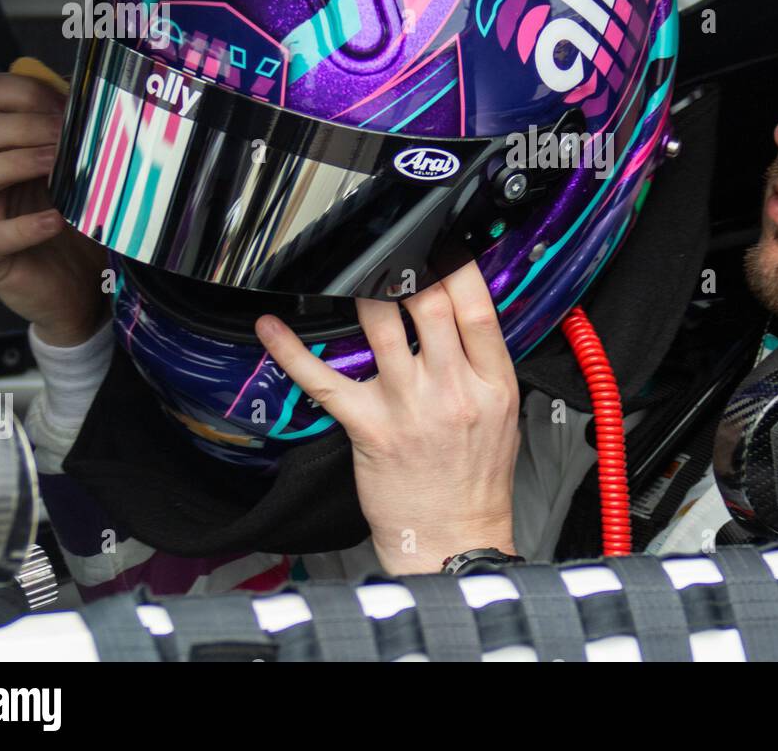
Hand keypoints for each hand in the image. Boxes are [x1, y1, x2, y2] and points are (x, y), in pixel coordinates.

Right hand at [0, 72, 108, 346]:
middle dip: (27, 126)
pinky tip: (55, 221)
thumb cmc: (86, 224)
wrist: (87, 288)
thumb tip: (108, 99)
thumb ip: (90, 138)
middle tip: (69, 137)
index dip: (25, 94)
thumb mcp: (92, 174)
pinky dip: (24, 226)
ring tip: (58, 167)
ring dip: (18, 164)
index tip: (68, 107)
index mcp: (7, 146)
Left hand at [255, 260, 520, 574]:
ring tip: (348, 269)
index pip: (476, 307)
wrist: (455, 536)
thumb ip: (483, 359)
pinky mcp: (369, 426)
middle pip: (429, 305)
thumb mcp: (502, 410)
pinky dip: (293, 351)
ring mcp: (409, 405)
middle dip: (409, 267)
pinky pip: (325, 380)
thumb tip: (462, 309)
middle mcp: (452, 388)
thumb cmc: (476, 477)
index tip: (440, 241)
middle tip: (393, 246)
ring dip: (361, 291)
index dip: (457, 265)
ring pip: (379, 326)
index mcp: (492, 381)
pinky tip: (274, 326)